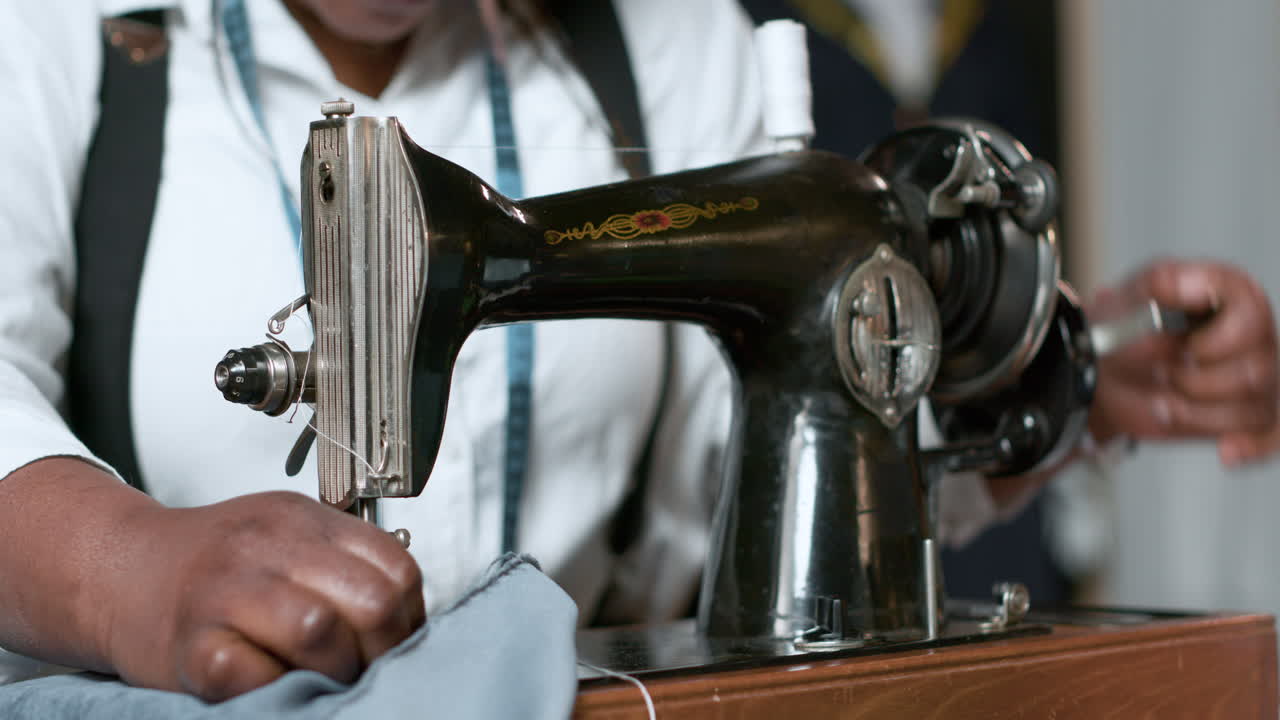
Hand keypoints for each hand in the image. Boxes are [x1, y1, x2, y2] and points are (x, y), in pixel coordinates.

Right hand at [105, 491, 424, 701]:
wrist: (120, 572)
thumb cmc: (213, 566)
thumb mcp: (288, 539)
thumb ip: (345, 563)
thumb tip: (406, 617)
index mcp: (303, 519)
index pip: (396, 567)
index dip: (408, 615)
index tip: (395, 637)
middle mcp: (268, 546)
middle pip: (370, 601)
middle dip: (381, 648)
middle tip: (362, 665)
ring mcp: (227, 593)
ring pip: (320, 631)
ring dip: (334, 671)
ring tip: (320, 676)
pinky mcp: (192, 647)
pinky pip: (255, 676)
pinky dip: (274, 689)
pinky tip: (270, 682)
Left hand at [1088, 259, 1279, 464]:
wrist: (1100, 371)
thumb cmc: (1122, 326)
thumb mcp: (1132, 295)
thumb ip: (1165, 281)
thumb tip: (1193, 285)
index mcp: (1234, 297)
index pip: (1252, 317)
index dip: (1215, 342)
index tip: (1186, 349)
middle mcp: (1255, 335)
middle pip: (1256, 370)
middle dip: (1197, 381)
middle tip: (1161, 374)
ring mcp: (1256, 376)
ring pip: (1253, 408)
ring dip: (1197, 412)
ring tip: (1163, 400)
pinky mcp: (1244, 412)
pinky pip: (1270, 433)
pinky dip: (1251, 446)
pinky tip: (1226, 451)